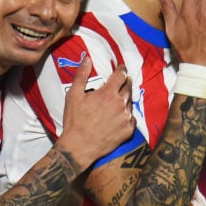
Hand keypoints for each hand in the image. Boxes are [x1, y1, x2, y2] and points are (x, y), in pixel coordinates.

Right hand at [56, 55, 134, 170]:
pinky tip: (120, 116)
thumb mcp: (73, 95)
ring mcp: (126, 118)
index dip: (121, 69)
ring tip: (120, 100)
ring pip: (130, 103)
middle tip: (124, 81)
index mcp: (108, 93)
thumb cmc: (75, 121)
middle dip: (126, 82)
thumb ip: (82, 75)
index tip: (121, 68)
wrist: (79, 147)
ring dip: (126, 99)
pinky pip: (132, 119)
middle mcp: (120, 104)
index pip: (120, 75)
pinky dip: (127, 115)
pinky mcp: (128, 130)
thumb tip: (87, 59)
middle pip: (128, 88)